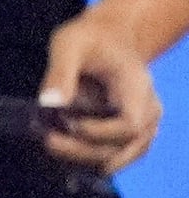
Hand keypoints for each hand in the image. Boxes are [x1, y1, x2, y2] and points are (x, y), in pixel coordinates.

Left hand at [40, 9, 162, 172]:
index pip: (130, 125)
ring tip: (53, 144)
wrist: (111, 39)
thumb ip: (60, 74)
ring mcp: (144, 126)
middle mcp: (149, 112)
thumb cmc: (90, 39)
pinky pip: (114, 155)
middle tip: (49, 141)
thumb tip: (48, 105)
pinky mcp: (131, 135)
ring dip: (85, 158)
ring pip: (120, 157)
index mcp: (138, 88)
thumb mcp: (69, 45)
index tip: (67, 123)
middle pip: (124, 147)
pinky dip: (90, 157)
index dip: (99, 132)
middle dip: (84, 150)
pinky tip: (64, 149)